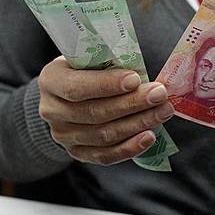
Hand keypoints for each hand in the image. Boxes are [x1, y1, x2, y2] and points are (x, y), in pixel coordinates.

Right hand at [37, 57, 174, 164]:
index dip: (107, 85)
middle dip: (132, 104)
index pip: (77, 87)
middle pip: (94, 113)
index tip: (135, 79)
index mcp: (51, 80)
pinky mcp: (77, 153)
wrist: (66, 96)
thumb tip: (142, 73)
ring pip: (103, 135)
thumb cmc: (84, 70)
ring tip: (162, 111)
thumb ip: (106, 63)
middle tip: (159, 94)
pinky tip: (149, 136)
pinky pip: (105, 156)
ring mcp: (63, 135)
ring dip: (138, 124)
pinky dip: (130, 147)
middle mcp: (52, 110)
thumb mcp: (87, 58)